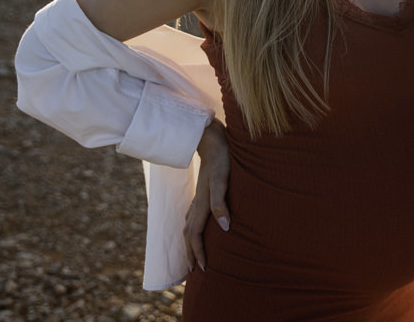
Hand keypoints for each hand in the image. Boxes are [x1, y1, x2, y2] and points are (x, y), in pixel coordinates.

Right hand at [183, 119, 229, 271]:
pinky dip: (193, 230)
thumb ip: (221, 204)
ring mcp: (198, 199)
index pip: (195, 236)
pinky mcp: (202, 193)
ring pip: (189, 227)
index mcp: (201, 205)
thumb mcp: (223, 181)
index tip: (202, 269)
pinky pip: (193, 218)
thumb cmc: (222, 161)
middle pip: (188, 235)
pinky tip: (196, 229)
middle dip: (190, 255)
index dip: (198, 253)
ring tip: (192, 257)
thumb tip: (225, 228)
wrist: (213, 140)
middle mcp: (196, 205)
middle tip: (192, 273)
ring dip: (190, 244)